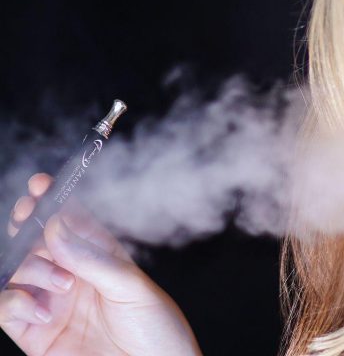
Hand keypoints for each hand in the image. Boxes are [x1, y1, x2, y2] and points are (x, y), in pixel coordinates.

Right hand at [0, 173, 201, 355]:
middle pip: (39, 240)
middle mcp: (75, 274)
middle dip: (28, 221)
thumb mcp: (131, 287)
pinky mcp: (36, 333)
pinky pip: (7, 308)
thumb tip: (56, 226)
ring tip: (63, 283)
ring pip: (19, 269)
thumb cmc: (156, 327)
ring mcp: (53, 302)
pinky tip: (41, 311)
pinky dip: (14, 303)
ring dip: (31, 268)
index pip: (73, 222)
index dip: (56, 201)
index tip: (41, 184)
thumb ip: (92, 259)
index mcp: (102, 256)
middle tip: (27, 210)